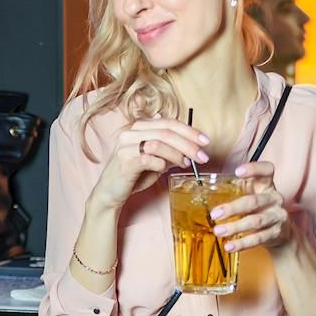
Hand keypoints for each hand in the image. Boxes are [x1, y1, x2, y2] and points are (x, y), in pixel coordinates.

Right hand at [91, 117, 209, 210]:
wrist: (110, 192)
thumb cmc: (134, 175)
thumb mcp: (155, 159)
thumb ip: (168, 149)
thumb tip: (190, 142)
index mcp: (140, 127)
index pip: (169, 122)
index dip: (189, 130)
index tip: (205, 141)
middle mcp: (131, 132)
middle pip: (166, 131)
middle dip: (188, 143)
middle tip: (202, 156)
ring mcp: (126, 145)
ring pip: (159, 142)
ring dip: (177, 153)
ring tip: (187, 164)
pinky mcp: (125, 160)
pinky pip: (149, 158)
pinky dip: (162, 163)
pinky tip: (167, 169)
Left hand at [209, 161, 293, 252]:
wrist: (282, 231)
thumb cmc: (260, 209)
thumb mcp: (253, 195)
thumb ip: (237, 190)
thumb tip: (205, 193)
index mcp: (267, 185)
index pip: (267, 170)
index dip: (254, 169)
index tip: (237, 171)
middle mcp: (274, 198)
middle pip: (254, 201)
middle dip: (233, 208)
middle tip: (215, 214)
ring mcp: (277, 216)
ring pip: (255, 221)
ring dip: (235, 227)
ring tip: (218, 231)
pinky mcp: (276, 233)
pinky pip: (258, 238)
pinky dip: (242, 243)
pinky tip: (229, 246)